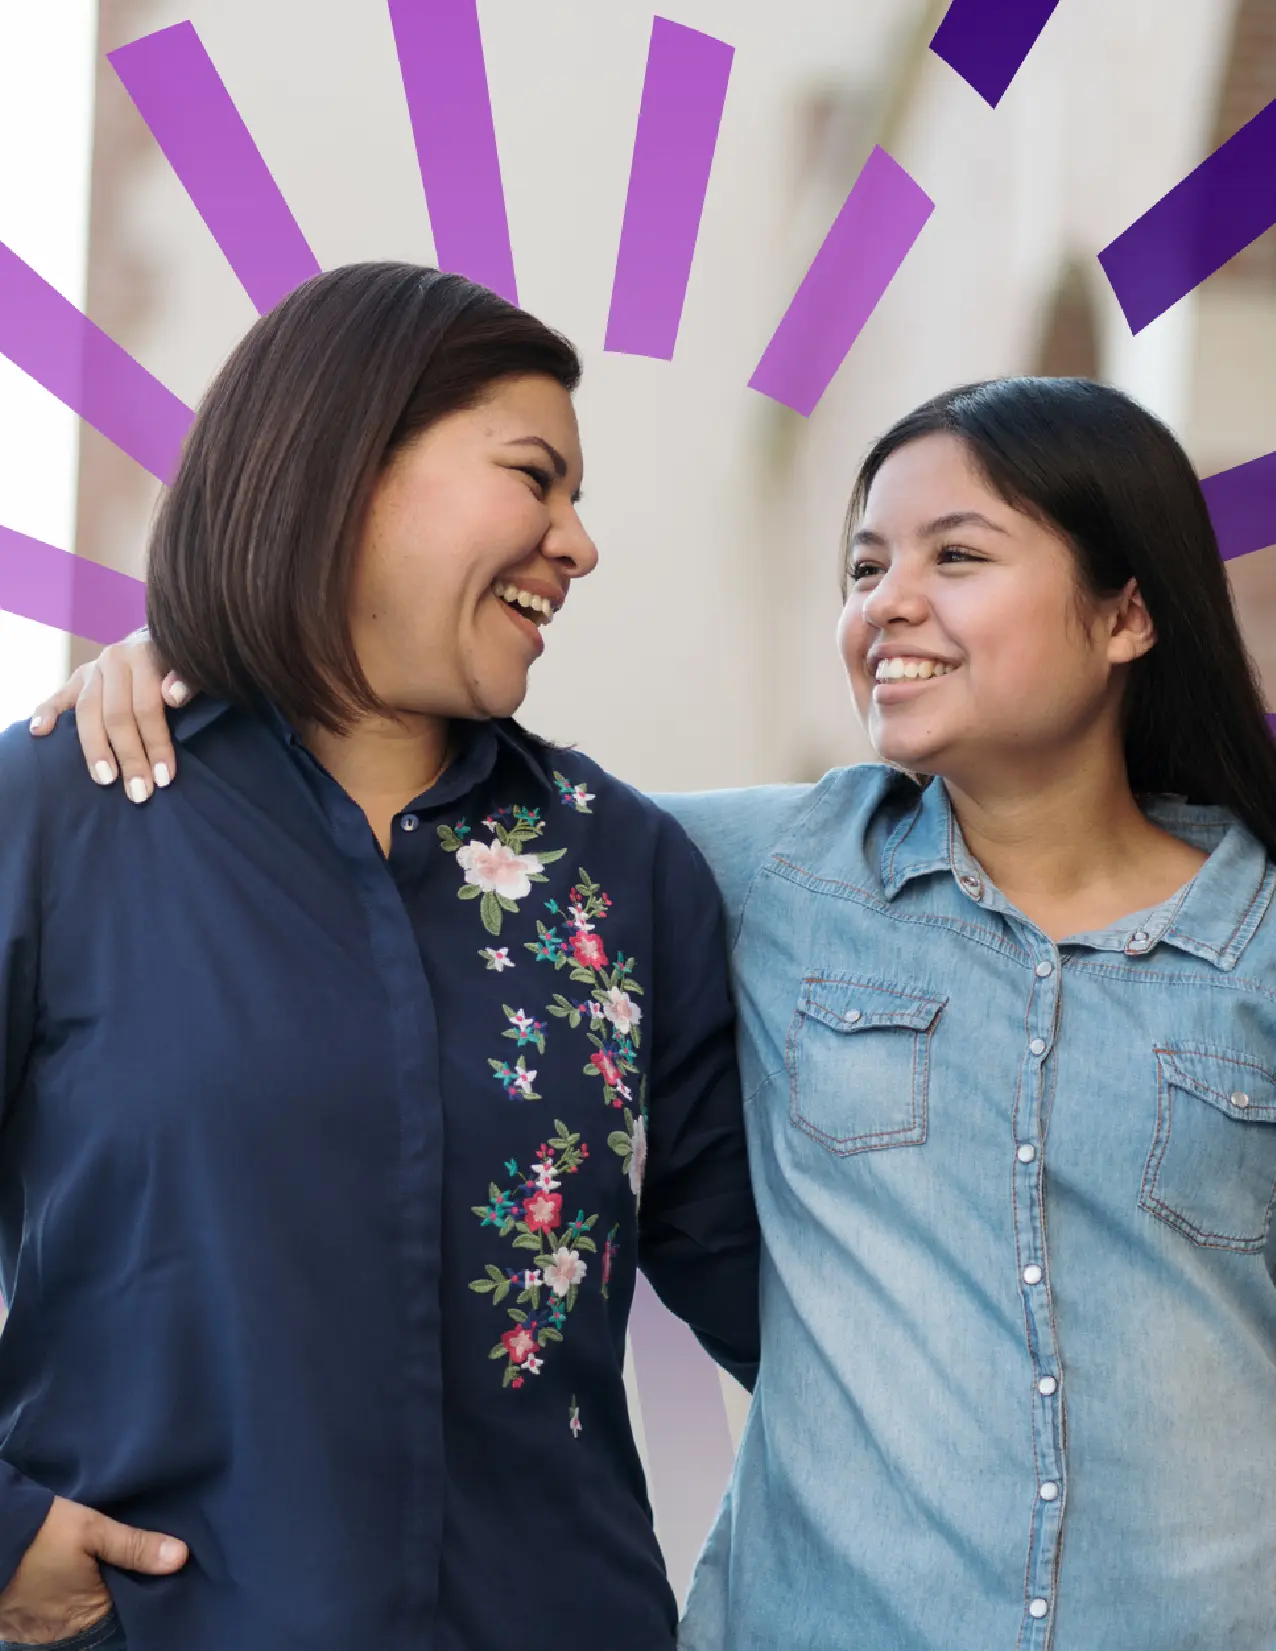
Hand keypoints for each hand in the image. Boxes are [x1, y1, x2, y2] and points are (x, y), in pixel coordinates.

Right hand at [0, 1495, 186, 1641]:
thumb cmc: (40, 1533)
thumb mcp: (93, 1530)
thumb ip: (136, 1546)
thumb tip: (181, 1558)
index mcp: (87, 1616)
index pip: (126, 1611)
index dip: (138, 1588)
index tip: (147, 1566)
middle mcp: (62, 1632)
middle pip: (100, 1612)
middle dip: (111, 1588)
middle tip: (120, 1557)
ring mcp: (35, 1630)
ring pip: (73, 1612)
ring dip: (81, 1592)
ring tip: (93, 1562)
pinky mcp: (15, 1622)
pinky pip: (46, 1613)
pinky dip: (56, 1596)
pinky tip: (62, 1572)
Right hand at [27, 631, 189, 804]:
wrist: (161, 643)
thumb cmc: (181, 667)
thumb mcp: (194, 669)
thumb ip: (188, 680)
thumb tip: (173, 696)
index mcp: (143, 655)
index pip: (146, 706)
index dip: (156, 744)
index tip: (164, 777)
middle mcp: (114, 660)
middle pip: (116, 715)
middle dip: (129, 757)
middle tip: (139, 792)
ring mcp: (93, 669)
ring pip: (87, 712)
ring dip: (94, 749)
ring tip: (104, 780)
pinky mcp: (77, 678)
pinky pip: (57, 697)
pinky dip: (45, 713)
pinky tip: (39, 733)